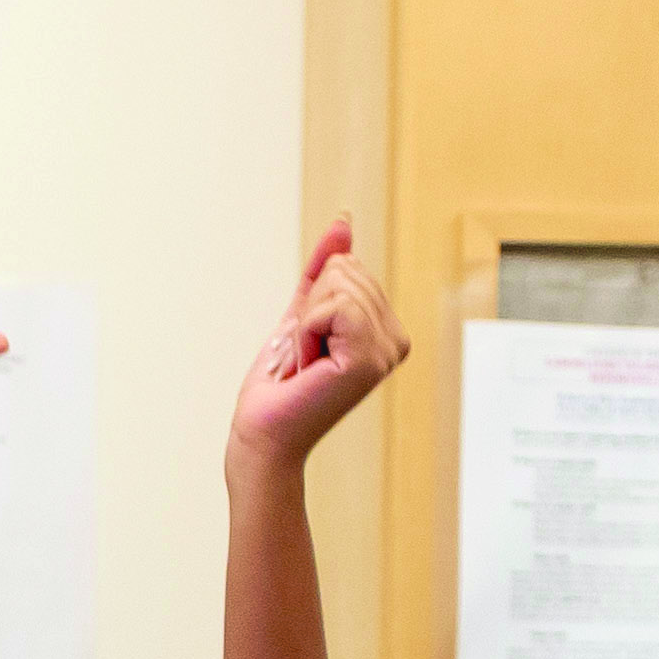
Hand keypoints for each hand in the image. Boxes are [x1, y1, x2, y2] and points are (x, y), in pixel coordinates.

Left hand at [224, 221, 405, 473]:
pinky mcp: (369, 359)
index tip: (308, 344)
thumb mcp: (302, 314)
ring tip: (306, 362)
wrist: (262, 434)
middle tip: (304, 354)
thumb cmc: (279, 386)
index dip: (312, 301)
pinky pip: (335, 305)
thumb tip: (342, 223)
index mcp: (385, 329)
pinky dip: (306, 330)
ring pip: (340, 285)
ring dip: (306, 323)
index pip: (348, 266)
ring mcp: (386, 351)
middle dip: (309, 309)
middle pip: (346, 270)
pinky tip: (308, 365)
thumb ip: (323, 271)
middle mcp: (395, 341)